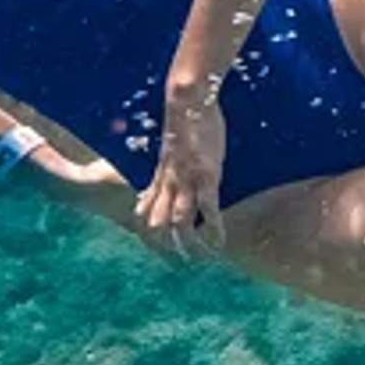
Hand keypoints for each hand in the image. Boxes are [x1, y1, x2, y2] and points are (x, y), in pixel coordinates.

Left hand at [134, 87, 229, 257]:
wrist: (187, 101)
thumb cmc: (183, 123)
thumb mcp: (169, 151)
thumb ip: (164, 171)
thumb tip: (160, 182)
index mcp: (159, 177)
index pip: (145, 214)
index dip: (148, 235)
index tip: (158, 251)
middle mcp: (168, 183)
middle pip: (157, 225)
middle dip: (167, 248)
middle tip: (180, 264)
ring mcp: (186, 181)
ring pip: (180, 223)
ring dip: (190, 244)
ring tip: (202, 258)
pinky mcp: (206, 175)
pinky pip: (208, 209)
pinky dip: (213, 229)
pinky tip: (219, 241)